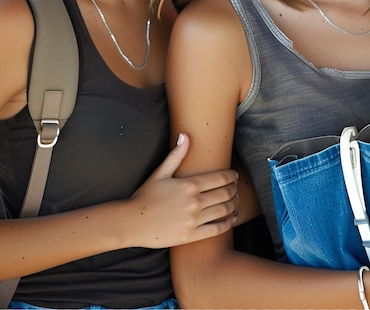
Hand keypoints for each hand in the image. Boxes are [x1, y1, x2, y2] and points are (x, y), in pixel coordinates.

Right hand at [122, 133, 238, 248]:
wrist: (132, 222)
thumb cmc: (145, 196)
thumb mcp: (160, 173)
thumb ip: (176, 154)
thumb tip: (185, 135)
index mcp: (189, 184)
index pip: (220, 178)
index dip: (231, 176)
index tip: (234, 175)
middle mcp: (194, 202)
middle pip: (225, 193)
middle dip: (234, 189)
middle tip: (236, 188)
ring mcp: (194, 219)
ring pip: (224, 210)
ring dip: (234, 204)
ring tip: (235, 201)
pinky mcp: (191, 235)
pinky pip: (217, 229)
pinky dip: (228, 223)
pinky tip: (232, 218)